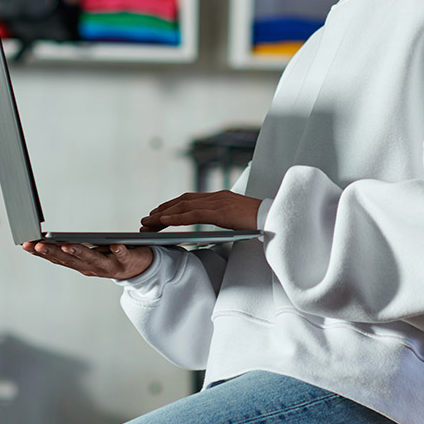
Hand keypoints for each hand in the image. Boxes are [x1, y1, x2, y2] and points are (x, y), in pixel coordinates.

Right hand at [21, 241, 153, 280]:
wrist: (141, 270)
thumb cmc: (112, 257)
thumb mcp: (89, 253)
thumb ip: (72, 247)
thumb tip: (50, 237)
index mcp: (81, 265)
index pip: (58, 259)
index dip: (41, 253)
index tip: (26, 244)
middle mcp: (92, 268)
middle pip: (70, 260)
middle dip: (52, 252)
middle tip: (37, 245)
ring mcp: (109, 266)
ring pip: (92, 259)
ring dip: (79, 252)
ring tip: (67, 245)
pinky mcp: (127, 260)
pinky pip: (123, 255)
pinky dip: (119, 251)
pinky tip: (116, 245)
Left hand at [140, 192, 262, 231]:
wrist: (277, 219)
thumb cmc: (260, 222)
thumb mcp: (237, 220)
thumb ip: (223, 219)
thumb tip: (212, 227)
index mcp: (220, 197)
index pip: (189, 200)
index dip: (172, 206)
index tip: (158, 213)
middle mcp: (217, 197)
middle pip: (182, 201)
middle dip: (162, 210)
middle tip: (146, 219)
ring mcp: (219, 203)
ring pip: (184, 207)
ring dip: (163, 215)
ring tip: (148, 222)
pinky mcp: (222, 212)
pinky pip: (193, 215)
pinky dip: (176, 218)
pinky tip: (164, 222)